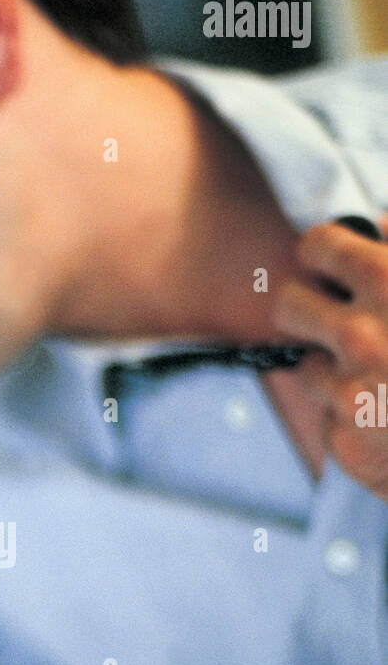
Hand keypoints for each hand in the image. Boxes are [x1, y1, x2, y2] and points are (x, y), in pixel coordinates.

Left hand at [273, 214, 387, 499]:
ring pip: (308, 367)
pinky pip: (330, 418)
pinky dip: (353, 417)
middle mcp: (363, 337)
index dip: (324, 254)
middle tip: (332, 317)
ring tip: (380, 377)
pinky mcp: (346, 441)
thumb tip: (381, 223)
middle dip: (307, 309)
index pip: (318, 246)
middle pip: (287, 305)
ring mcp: (350, 393)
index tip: (330, 264)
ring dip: (335, 371)